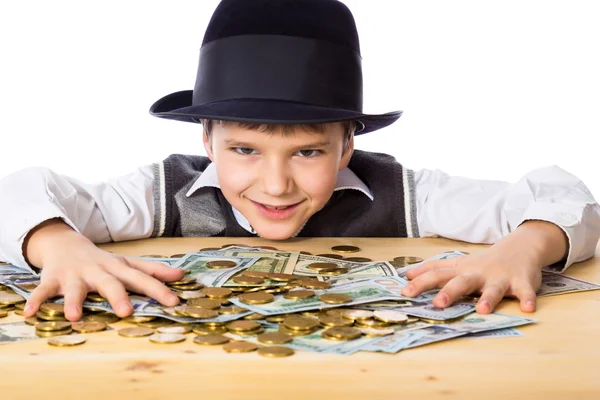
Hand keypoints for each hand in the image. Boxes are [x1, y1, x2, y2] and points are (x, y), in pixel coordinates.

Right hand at [22, 220, 183, 320]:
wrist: (66, 244)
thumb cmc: (103, 261)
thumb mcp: (128, 263)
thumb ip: (153, 271)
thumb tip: (182, 275)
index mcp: (118, 268)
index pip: (142, 278)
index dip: (158, 289)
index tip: (174, 301)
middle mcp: (98, 271)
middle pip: (110, 283)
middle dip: (118, 296)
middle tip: (125, 312)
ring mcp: (75, 275)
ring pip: (75, 289)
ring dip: (74, 301)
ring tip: (75, 316)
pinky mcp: (53, 280)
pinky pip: (43, 291)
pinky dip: (36, 300)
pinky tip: (30, 313)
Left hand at [401, 249, 541, 313]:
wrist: (519, 247)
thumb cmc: (483, 262)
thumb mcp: (457, 264)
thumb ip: (434, 269)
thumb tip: (407, 274)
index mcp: (461, 270)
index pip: (437, 274)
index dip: (421, 283)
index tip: (404, 293)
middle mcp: (478, 274)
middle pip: (461, 282)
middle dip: (449, 292)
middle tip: (437, 304)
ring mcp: (500, 277)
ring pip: (493, 288)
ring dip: (488, 298)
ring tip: (482, 310)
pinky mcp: (521, 282)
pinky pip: (525, 291)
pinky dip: (528, 298)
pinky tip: (528, 308)